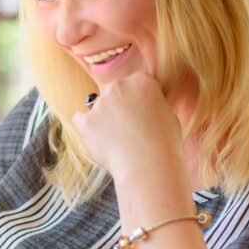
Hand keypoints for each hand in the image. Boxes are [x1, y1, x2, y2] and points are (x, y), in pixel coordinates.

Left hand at [71, 73, 188, 185]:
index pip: (134, 83)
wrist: (149, 167)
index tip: (141, 114)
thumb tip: (144, 108)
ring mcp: (100, 104)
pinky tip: (99, 138)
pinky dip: (87, 128)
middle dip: (119, 107)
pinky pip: (80, 119)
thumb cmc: (164, 145)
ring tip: (119, 141)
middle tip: (129, 128)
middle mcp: (119, 87)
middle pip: (114, 93)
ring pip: (98, 107)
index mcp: (142, 81)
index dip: (138, 101)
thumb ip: (151, 105)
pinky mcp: (86, 122)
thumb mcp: (168, 116)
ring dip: (105, 120)